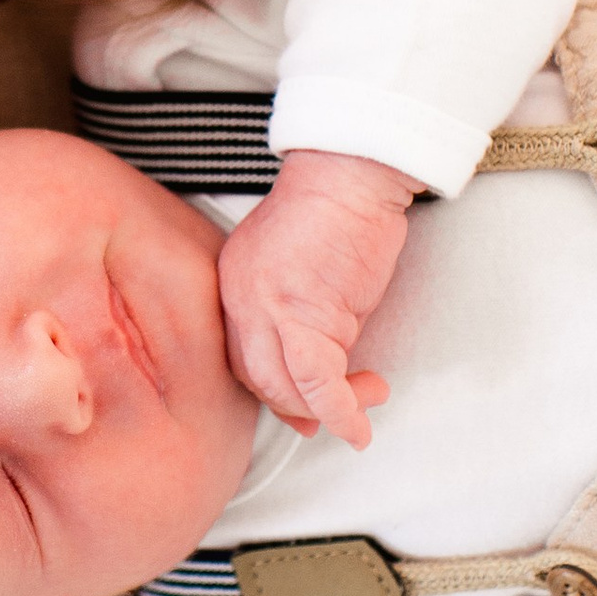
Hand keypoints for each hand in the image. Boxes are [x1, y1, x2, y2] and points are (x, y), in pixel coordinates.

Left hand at [215, 149, 414, 444]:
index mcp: (233, 283)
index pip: (242, 357)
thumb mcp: (295, 259)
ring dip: (327, 411)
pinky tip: (357, 423)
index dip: (272, 390)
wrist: (350, 173)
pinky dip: (339, 410)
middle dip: (297, 408)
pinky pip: (316, 382)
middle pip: (257, 379)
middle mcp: (242, 300)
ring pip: (285, 387)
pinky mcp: (306, 314)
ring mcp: (269, 309)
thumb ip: (295, 304)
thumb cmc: (337, 206)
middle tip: (331, 419)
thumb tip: (322, 354)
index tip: (301, 408)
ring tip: (362, 406)